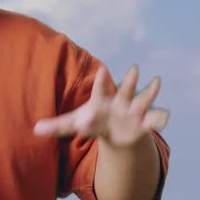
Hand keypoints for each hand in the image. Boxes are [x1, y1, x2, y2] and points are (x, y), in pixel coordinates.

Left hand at [33, 64, 168, 147]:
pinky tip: (165, 117)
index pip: (101, 89)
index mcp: (102, 100)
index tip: (103, 70)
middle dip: (130, 81)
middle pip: (125, 90)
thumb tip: (34, 129)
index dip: (102, 81)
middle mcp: (119, 102)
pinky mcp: (143, 124)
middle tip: (134, 69)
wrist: (114, 130)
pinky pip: (153, 120)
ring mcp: (133, 111)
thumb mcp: (73, 123)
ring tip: (157, 81)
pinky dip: (160, 119)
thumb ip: (56, 126)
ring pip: (143, 99)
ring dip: (150, 92)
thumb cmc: (91, 121)